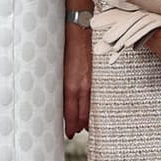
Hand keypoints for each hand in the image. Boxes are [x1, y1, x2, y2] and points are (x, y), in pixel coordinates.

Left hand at [63, 19, 91, 138]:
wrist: (81, 28)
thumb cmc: (67, 45)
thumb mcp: (59, 68)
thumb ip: (62, 84)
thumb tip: (63, 97)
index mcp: (71, 85)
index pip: (70, 111)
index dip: (71, 124)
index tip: (70, 133)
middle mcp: (83, 86)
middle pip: (83, 113)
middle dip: (80, 124)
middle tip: (77, 132)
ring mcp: (94, 81)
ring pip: (93, 106)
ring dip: (89, 117)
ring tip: (86, 125)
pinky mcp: (101, 75)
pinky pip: (99, 95)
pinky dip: (97, 104)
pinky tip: (97, 109)